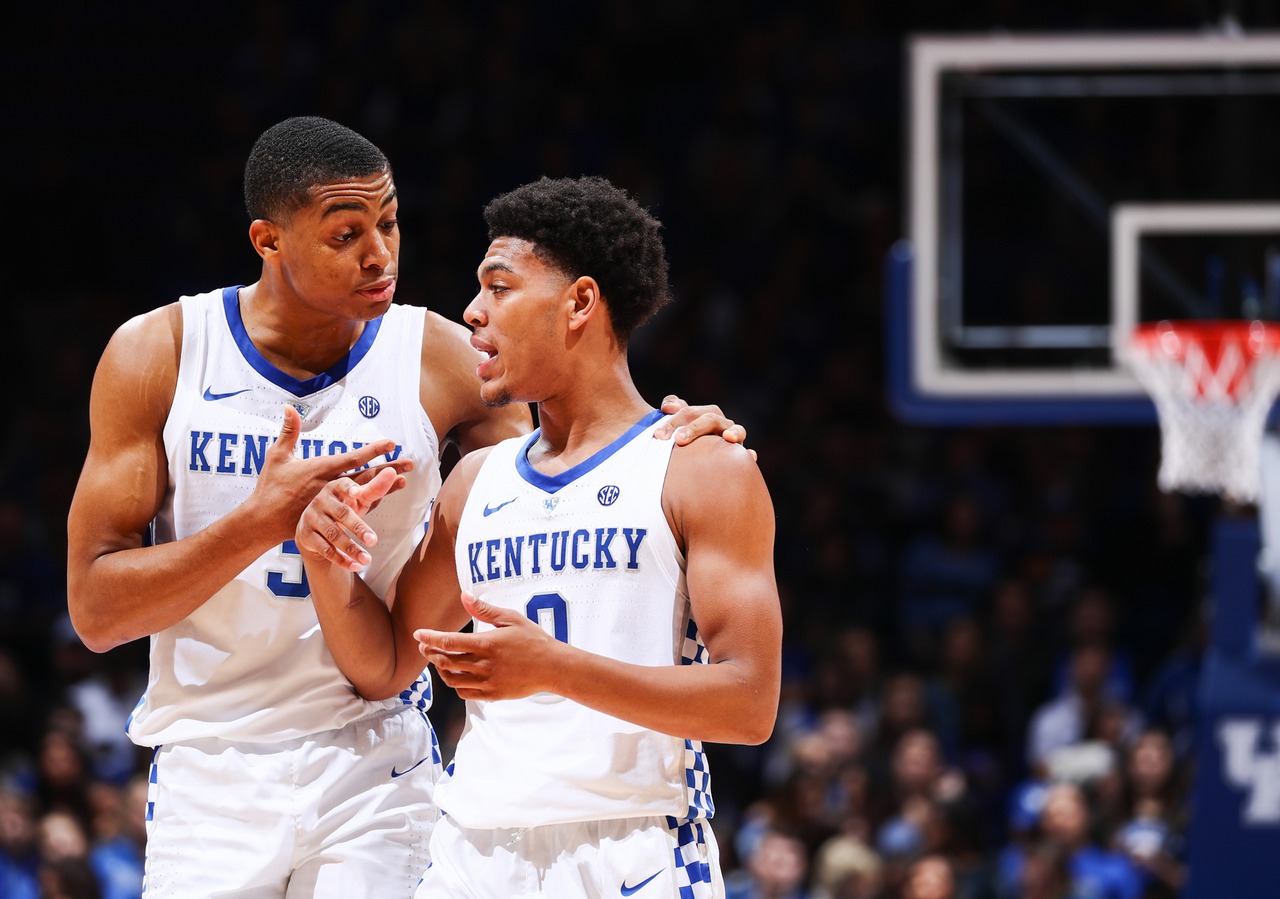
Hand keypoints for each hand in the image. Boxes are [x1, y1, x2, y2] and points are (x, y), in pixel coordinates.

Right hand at [249, 404, 412, 543]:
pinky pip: (354, 512)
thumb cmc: (270, 486)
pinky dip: (371, 506)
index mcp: (320, 469)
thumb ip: (289, 431)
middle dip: (389, 468)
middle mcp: (330, 486)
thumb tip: (290, 407)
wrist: (263, 520)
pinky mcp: (331, 517)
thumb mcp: (277, 455)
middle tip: (410, 463)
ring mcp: (333, 503)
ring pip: (364, 494)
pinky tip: (385, 502)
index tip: (391, 443)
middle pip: (365, 475)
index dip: (373, 450)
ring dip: (386, 488)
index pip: (352, 457)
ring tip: (404, 481)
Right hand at [295, 466, 399, 570]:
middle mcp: (321, 500)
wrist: (315, 527)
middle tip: (374, 540)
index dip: (349, 489)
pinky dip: (341, 560)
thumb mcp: (359, 499)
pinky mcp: (306, 535)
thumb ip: (375, 488)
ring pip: (333, 534)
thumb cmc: (343, 508)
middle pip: (342, 513)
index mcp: (335, 487)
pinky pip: (324, 549)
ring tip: (368, 560)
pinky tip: (356, 566)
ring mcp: (312, 518)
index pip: (342, 485)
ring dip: (351, 548)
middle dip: (358, 527)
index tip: (357, 493)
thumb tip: (393, 473)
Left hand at [413, 591, 558, 699]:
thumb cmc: (534, 640)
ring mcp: (488, 682)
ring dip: (441, 670)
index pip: (448, 642)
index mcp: (487, 644)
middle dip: (430, 653)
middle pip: (445, 661)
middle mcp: (484, 665)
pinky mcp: (492, 694)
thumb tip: (464, 596)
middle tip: (424, 646)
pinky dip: (456, 685)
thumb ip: (485, 609)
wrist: (553, 668)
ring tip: (439, 660)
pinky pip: (465, 693)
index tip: (418, 635)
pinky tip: (457, 676)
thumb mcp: (512, 619)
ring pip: (452, 680)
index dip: (429, 638)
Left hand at [655, 396, 754, 460]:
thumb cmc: (681, 444)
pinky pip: (746, 455)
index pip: (688, 411)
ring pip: (737, 430)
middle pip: (709, 418)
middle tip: (678, 440)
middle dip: (694, 428)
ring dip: (734, 432)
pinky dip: (749, 454)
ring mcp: (731, 438)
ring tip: (728, 437)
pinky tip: (750, 456)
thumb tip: (667, 407)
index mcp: (700, 415)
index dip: (674, 419)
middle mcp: (718, 423)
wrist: (696, 464)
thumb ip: (670, 412)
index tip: (658, 433)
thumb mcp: (673, 429)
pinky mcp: (738, 455)